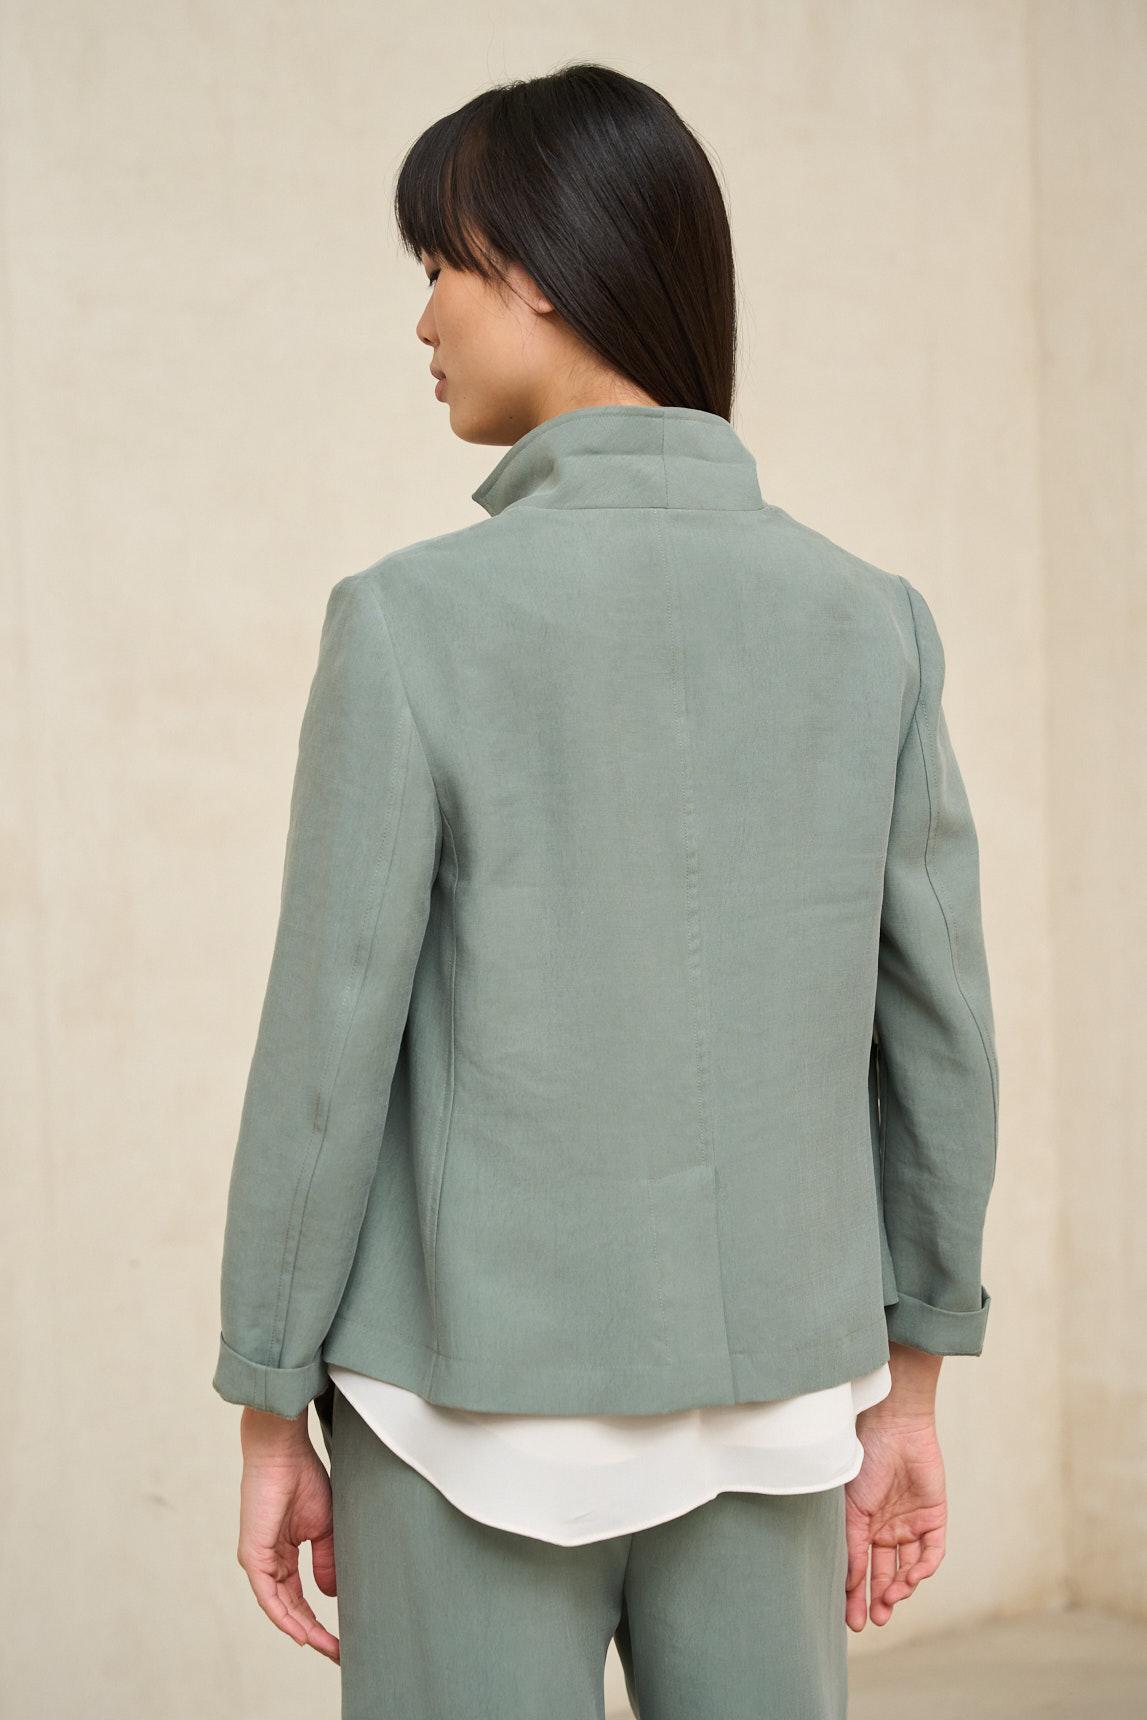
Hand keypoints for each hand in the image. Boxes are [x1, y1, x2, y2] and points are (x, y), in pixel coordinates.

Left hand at [234, 1408, 339, 1661]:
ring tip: (327, 1647)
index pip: (301, 1597)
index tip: (342, 1638)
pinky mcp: (253, 1555)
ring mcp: (259, 1560)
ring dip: (302, 1629)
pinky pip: (268, 1595)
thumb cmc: (303, 1479)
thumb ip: (326, 1561)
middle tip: (338, 1652)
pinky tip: (301, 1632)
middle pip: (291, 1608)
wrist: (284, 1452)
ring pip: (280, 1607)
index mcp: (283, 1554)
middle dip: (315, 1633)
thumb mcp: (324, 1527)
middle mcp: (269, 1562)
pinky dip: (283, 1616)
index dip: (320, 1620)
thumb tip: (330, 1596)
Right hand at [843, 1405, 946, 1630]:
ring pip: (909, 1568)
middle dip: (879, 1598)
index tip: (853, 1621)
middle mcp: (888, 1529)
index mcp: (864, 1525)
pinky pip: (932, 1553)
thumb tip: (848, 1586)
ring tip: (889, 1600)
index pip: (861, 1568)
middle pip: (885, 1574)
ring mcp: (912, 1525)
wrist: (893, 1430)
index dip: (857, 1595)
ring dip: (901, 1588)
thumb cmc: (865, 1462)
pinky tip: (911, 1578)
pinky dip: (923, 1569)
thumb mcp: (850, 1509)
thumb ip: (852, 1547)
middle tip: (874, 1620)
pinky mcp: (935, 1519)